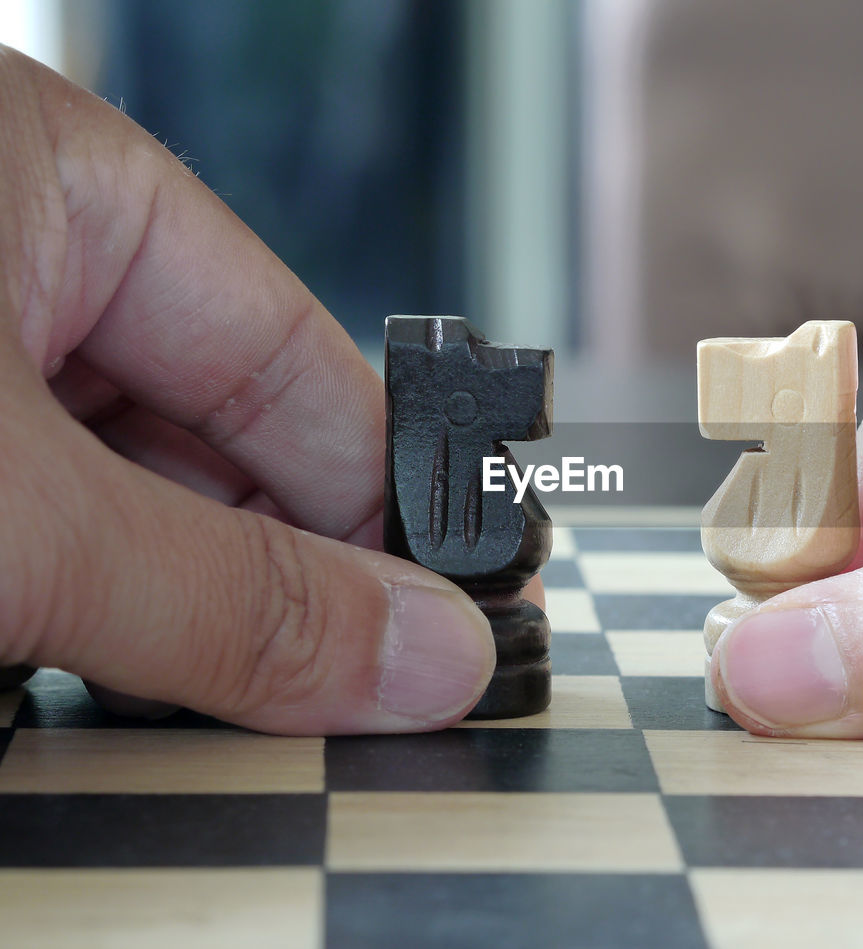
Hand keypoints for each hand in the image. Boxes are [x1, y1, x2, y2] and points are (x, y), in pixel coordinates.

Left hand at [0, 47, 498, 733]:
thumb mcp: (7, 517)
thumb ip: (229, 596)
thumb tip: (432, 659)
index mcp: (45, 171)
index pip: (289, 354)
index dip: (385, 496)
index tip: (447, 614)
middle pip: (207, 429)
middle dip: (270, 569)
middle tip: (345, 691)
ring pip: (115, 487)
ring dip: (160, 603)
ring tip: (208, 702)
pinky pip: (33, 515)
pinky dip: (67, 602)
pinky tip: (81, 667)